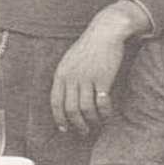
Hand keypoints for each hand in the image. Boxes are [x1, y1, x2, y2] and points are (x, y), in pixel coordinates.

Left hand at [48, 10, 140, 134]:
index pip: (55, 102)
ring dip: (91, 121)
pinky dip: (105, 112)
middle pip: (71, 109)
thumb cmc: (88, 47)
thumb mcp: (69, 60)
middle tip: (83, 132)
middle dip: (77, 124)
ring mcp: (87, 78)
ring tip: (96, 125)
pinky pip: (102, 103)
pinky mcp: (103, 78)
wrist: (105, 32)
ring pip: (86, 109)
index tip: (64, 129)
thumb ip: (66, 78)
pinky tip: (107, 115)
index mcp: (61, 74)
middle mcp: (72, 77)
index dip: (59, 118)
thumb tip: (65, 98)